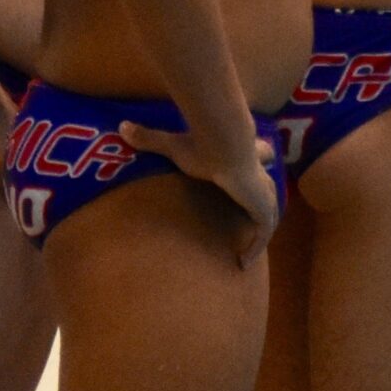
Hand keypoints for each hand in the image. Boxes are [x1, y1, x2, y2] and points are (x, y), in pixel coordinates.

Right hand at [122, 116, 279, 264]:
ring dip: (258, 236)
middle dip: (262, 210)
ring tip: (245, 256)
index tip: (246, 185)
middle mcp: (259, 176)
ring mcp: (265, 194)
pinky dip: (254, 248)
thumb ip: (150, 138)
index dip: (255, 174)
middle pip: (269, 195)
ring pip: (268, 218)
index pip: (258, 163)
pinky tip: (242, 263)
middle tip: (251, 228)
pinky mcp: (263, 208)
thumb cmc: (201, 143)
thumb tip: (122, 127)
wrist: (223, 144)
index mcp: (244, 159)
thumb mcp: (172, 145)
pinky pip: (263, 234)